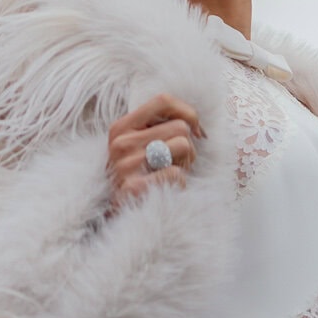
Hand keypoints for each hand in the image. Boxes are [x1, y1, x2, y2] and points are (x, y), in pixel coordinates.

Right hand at [107, 94, 203, 211]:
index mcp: (121, 127)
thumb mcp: (142, 146)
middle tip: (177, 164)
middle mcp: (120, 142)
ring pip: (183, 146)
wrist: (121, 217)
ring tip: (172, 175)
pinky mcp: (133, 188)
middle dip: (189, 148)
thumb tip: (197, 127)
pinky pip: (177, 174)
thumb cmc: (141, 177)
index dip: (187, 113)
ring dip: (186, 164)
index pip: (162, 100)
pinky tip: (168, 190)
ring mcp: (125, 165)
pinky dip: (180, 184)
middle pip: (180, 127)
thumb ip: (161, 127)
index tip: (195, 132)